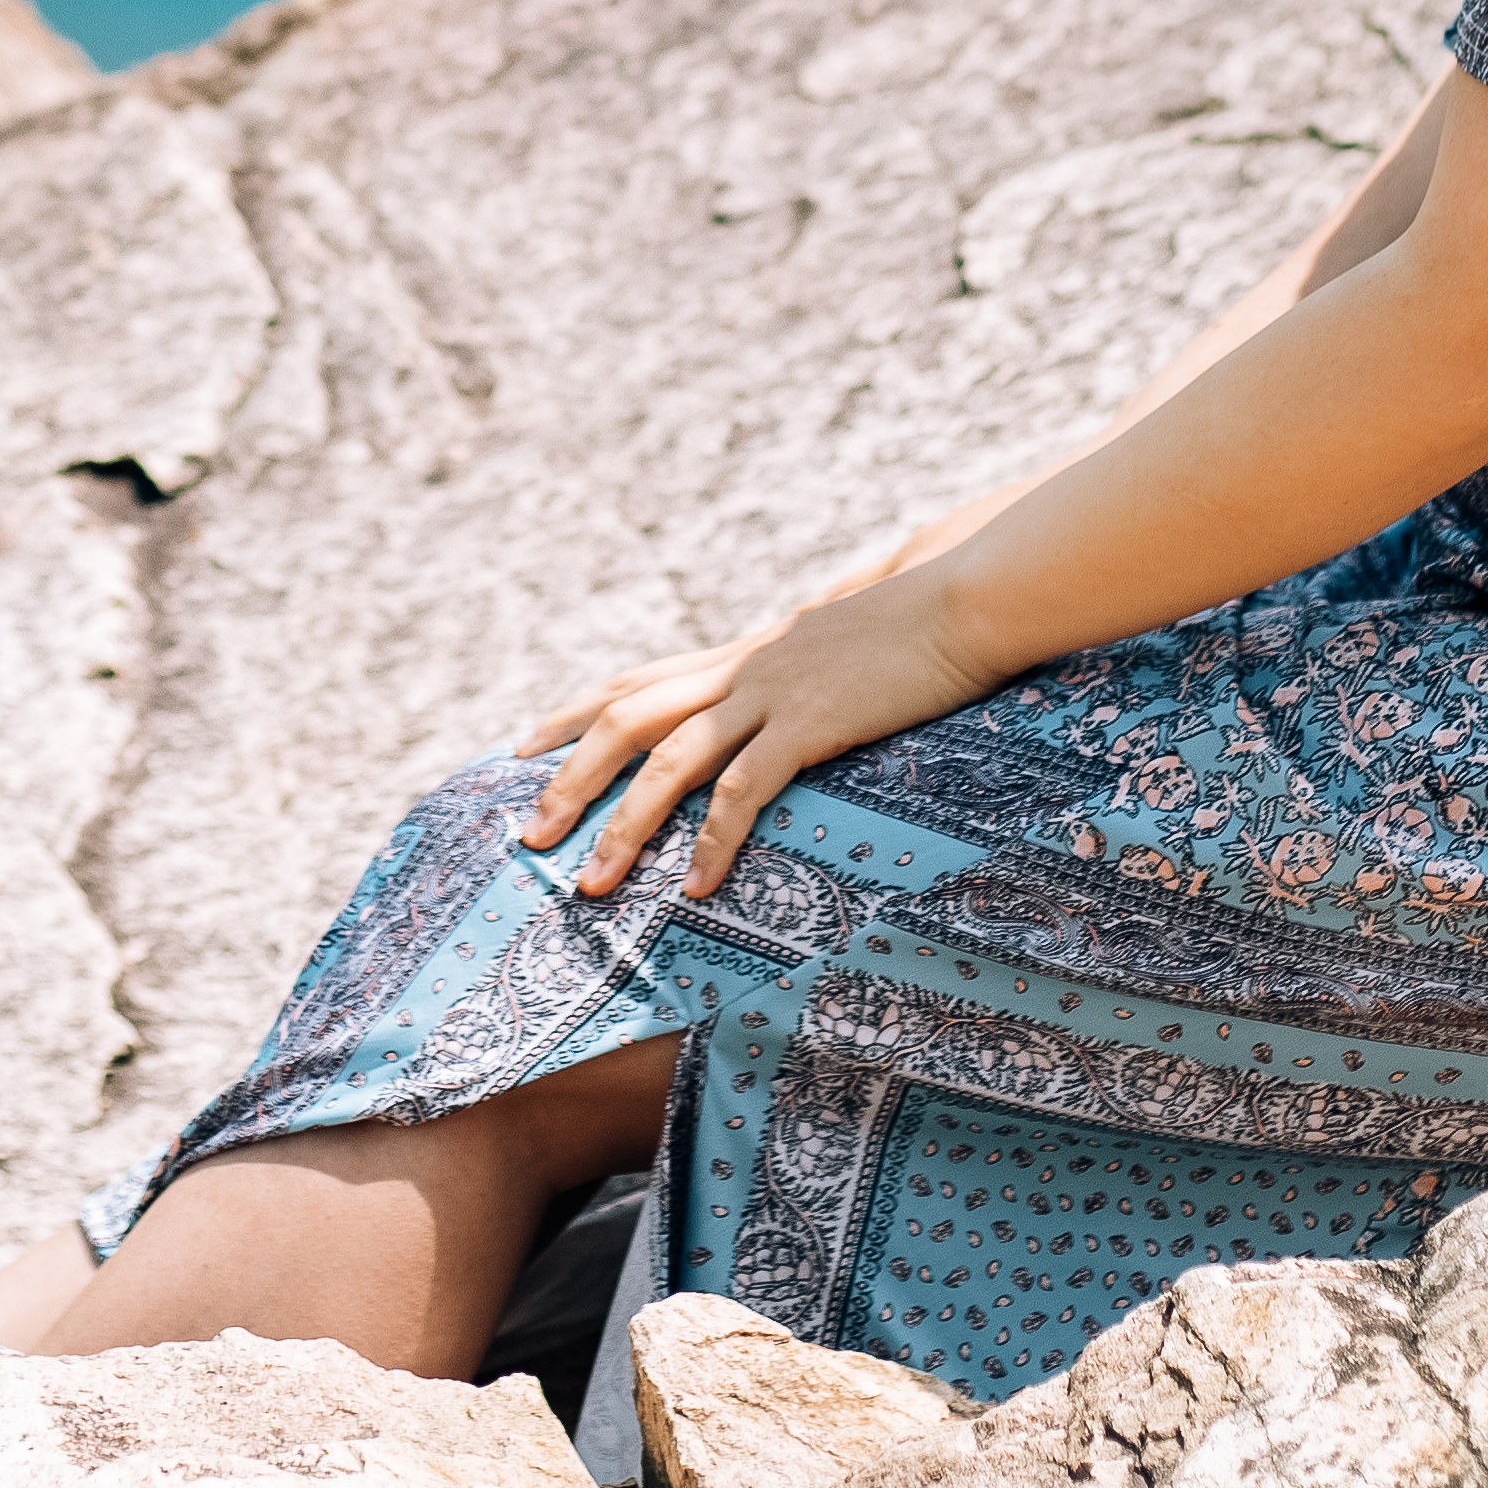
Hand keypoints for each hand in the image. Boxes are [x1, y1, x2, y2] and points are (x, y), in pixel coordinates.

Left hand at [509, 568, 1013, 900]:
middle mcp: (740, 668)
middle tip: (528, 836)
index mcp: (740, 653)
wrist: (964, 600)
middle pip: (626, 719)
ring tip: (592, 885)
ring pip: (669, 762)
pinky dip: (715, 841)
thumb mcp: (834, 645)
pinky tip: (698, 887)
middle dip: (570, 779)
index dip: (572, 712)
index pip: (634, 680)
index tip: (522, 747)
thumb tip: (778, 702)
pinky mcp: (811, 723)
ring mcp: (770, 693)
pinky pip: (745, 790)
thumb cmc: (915, 627)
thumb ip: (794, 669)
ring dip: (624, 826)